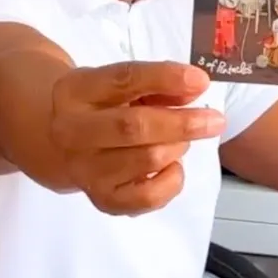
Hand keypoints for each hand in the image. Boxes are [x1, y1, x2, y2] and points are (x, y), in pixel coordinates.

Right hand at [47, 61, 225, 214]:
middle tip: (215, 120)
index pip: (123, 80)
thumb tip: (196, 88)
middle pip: (134, 127)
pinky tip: (172, 166)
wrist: (62, 142)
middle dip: (182, 123)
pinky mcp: (102, 199)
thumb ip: (158, 84)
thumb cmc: (103, 107)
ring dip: (177, 147)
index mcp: (77, 92)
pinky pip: (148, 197)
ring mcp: (85, 170)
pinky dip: (172, 181)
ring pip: (146, 160)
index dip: (165, 78)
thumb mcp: (122, 85)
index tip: (201, 81)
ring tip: (181, 140)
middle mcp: (73, 132)